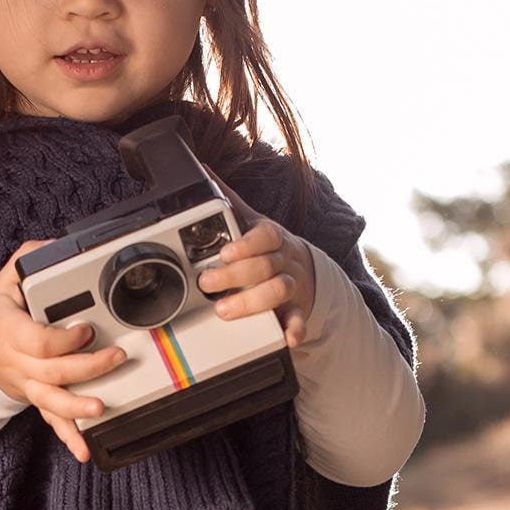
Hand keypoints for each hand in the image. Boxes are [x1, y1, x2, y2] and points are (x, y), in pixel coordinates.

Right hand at [0, 240, 127, 462]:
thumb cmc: (0, 316)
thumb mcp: (7, 282)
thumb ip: (28, 261)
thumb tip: (52, 248)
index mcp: (11, 332)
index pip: (38, 341)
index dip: (64, 339)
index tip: (86, 329)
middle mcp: (19, 363)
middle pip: (53, 371)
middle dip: (87, 367)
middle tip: (116, 357)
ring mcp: (28, 385)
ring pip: (51, 401)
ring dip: (77, 406)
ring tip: (100, 407)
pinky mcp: (38, 399)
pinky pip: (52, 421)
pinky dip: (68, 437)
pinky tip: (84, 450)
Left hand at [198, 190, 317, 347]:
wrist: (305, 271)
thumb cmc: (270, 248)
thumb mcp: (253, 223)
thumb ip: (230, 201)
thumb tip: (204, 171)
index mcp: (271, 237)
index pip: (264, 236)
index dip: (246, 244)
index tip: (224, 253)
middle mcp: (283, 259)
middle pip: (265, 265)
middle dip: (235, 275)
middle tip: (208, 283)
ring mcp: (291, 285)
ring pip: (278, 290)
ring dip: (252, 302)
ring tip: (225, 310)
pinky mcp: (296, 309)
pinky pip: (298, 318)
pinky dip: (294, 328)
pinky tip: (287, 337)